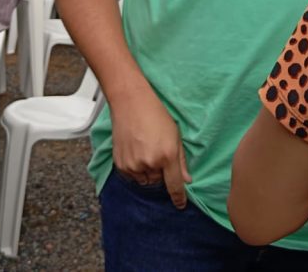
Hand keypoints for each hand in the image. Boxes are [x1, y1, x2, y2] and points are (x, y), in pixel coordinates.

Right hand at [110, 86, 191, 208]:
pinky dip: (135, 169)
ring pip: (144, 181)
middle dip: (161, 174)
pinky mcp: (121, 164)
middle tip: (158, 154)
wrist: (131, 103)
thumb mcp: (175, 135)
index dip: (179, 198)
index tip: (180, 205)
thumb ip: (181, 160)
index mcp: (167, 156)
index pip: (175, 185)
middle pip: (158, 183)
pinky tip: (136, 152)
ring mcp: (134, 165)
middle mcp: (150, 163)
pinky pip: (131, 176)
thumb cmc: (157, 116)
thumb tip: (186, 180)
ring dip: (148, 173)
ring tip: (146, 151)